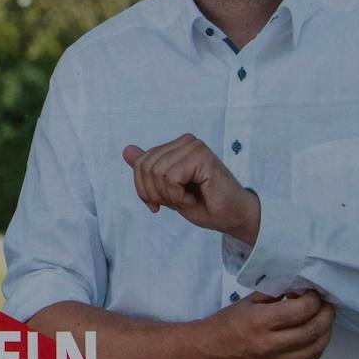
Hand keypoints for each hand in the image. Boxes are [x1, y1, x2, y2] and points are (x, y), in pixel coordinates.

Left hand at [122, 134, 260, 243]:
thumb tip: (127, 150)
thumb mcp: (167, 189)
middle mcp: (185, 141)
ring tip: (187, 199)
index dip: (144, 189)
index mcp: (175, 146)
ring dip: (169, 196)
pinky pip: (171, 177)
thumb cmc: (204, 204)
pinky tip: (194, 198)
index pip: (140, 163)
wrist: (231, 217)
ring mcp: (194, 147)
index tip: (159, 204)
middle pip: (145, 167)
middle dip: (156, 193)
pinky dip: (179, 196)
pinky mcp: (201, 156)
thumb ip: (149, 170)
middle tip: (177, 202)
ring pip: (157, 172)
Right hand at [191, 290, 334, 358]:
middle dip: (326, 314)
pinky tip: (313, 336)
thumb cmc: (223, 325)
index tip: (313, 293)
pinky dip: (315, 346)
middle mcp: (270, 344)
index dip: (314, 299)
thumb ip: (273, 296)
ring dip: (325, 332)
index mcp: (260, 322)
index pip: (302, 310)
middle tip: (326, 304)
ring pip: (315, 349)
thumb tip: (297, 289)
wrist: (205, 353)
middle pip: (313, 330)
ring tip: (323, 320)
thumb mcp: (247, 302)